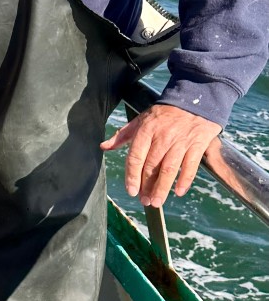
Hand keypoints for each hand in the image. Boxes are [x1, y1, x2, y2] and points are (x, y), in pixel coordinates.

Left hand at [100, 104, 221, 207]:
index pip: (135, 157)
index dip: (132, 176)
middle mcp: (162, 137)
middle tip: (144, 201)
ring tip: (156, 201)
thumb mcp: (141, 119)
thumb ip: (123, 135)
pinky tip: (178, 192)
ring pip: (169, 169)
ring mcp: (180, 141)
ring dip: (162, 188)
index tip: (131, 191)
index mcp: (146, 130)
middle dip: (146, 186)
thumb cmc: (165, 113)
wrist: (194, 98)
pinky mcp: (197, 144)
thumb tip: (104, 147)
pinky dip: (184, 180)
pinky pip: (190, 165)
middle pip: (152, 166)